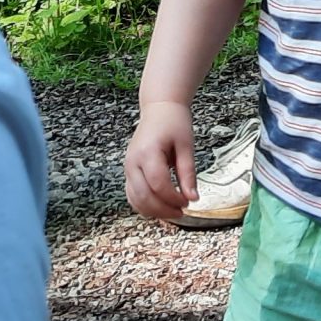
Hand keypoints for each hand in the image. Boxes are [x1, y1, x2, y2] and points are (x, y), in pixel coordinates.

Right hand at [124, 101, 197, 221]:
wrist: (159, 108)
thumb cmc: (174, 122)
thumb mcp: (186, 145)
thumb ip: (188, 173)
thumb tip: (193, 197)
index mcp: (148, 152)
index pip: (159, 185)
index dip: (174, 198)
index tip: (188, 201)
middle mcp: (133, 162)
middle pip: (144, 196)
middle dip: (164, 209)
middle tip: (182, 211)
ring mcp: (128, 167)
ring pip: (135, 199)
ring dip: (154, 211)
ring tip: (173, 211)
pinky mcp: (129, 171)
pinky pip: (132, 195)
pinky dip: (145, 205)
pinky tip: (161, 206)